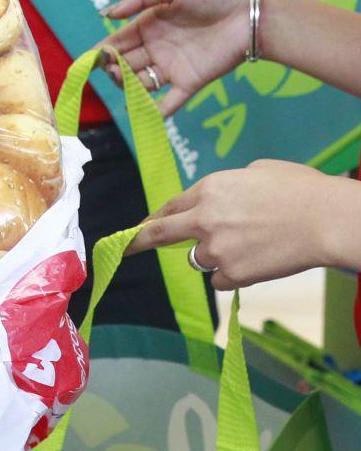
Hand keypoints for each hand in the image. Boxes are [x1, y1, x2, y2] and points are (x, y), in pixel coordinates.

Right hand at [101, 0, 249, 114]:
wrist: (250, 12)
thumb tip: (105, 15)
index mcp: (149, 26)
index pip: (118, 42)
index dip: (103, 51)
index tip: (91, 58)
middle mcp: (157, 49)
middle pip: (125, 65)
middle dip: (113, 69)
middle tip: (112, 67)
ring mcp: (172, 68)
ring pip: (140, 85)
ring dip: (128, 87)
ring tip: (125, 79)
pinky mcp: (190, 83)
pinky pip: (169, 103)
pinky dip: (156, 112)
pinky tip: (145, 114)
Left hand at [126, 160, 356, 288]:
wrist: (327, 220)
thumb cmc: (302, 190)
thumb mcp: (260, 171)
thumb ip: (231, 186)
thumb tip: (224, 197)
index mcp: (210, 188)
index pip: (170, 206)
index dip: (154, 218)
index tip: (140, 227)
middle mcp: (204, 218)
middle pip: (159, 234)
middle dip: (137, 242)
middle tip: (122, 249)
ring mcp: (215, 248)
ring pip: (198, 259)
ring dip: (214, 256)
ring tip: (251, 245)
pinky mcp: (231, 273)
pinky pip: (219, 279)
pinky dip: (232, 275)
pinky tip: (258, 261)